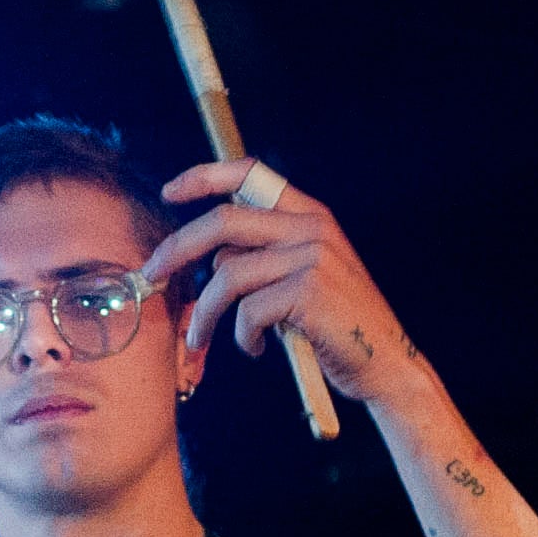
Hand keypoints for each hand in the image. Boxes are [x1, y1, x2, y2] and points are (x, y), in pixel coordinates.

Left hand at [147, 161, 430, 409]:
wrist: (387, 363)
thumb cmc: (337, 324)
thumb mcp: (305, 274)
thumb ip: (265, 255)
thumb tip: (205, 257)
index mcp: (310, 215)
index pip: (251, 173)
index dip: (204, 177)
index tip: (169, 192)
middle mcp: (311, 228)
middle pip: (224, 222)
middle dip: (177, 248)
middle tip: (150, 274)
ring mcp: (312, 258)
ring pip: (228, 275)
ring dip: (205, 312)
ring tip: (199, 337)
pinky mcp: (308, 293)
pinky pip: (248, 311)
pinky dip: (242, 336)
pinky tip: (256, 348)